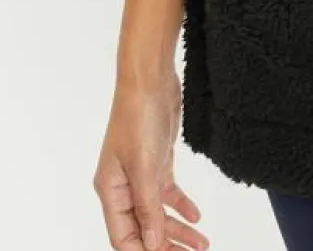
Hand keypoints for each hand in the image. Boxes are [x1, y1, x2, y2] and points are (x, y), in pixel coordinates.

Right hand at [93, 74, 209, 250]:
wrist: (150, 79)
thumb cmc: (138, 116)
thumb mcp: (144, 165)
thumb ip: (148, 206)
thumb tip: (151, 242)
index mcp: (111, 190)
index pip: (123, 236)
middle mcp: (123, 186)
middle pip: (142, 229)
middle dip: (165, 246)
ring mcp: (140, 174)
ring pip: (157, 213)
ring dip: (178, 230)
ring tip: (202, 244)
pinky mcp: (157, 162)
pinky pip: (167, 193)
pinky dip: (181, 206)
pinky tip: (196, 217)